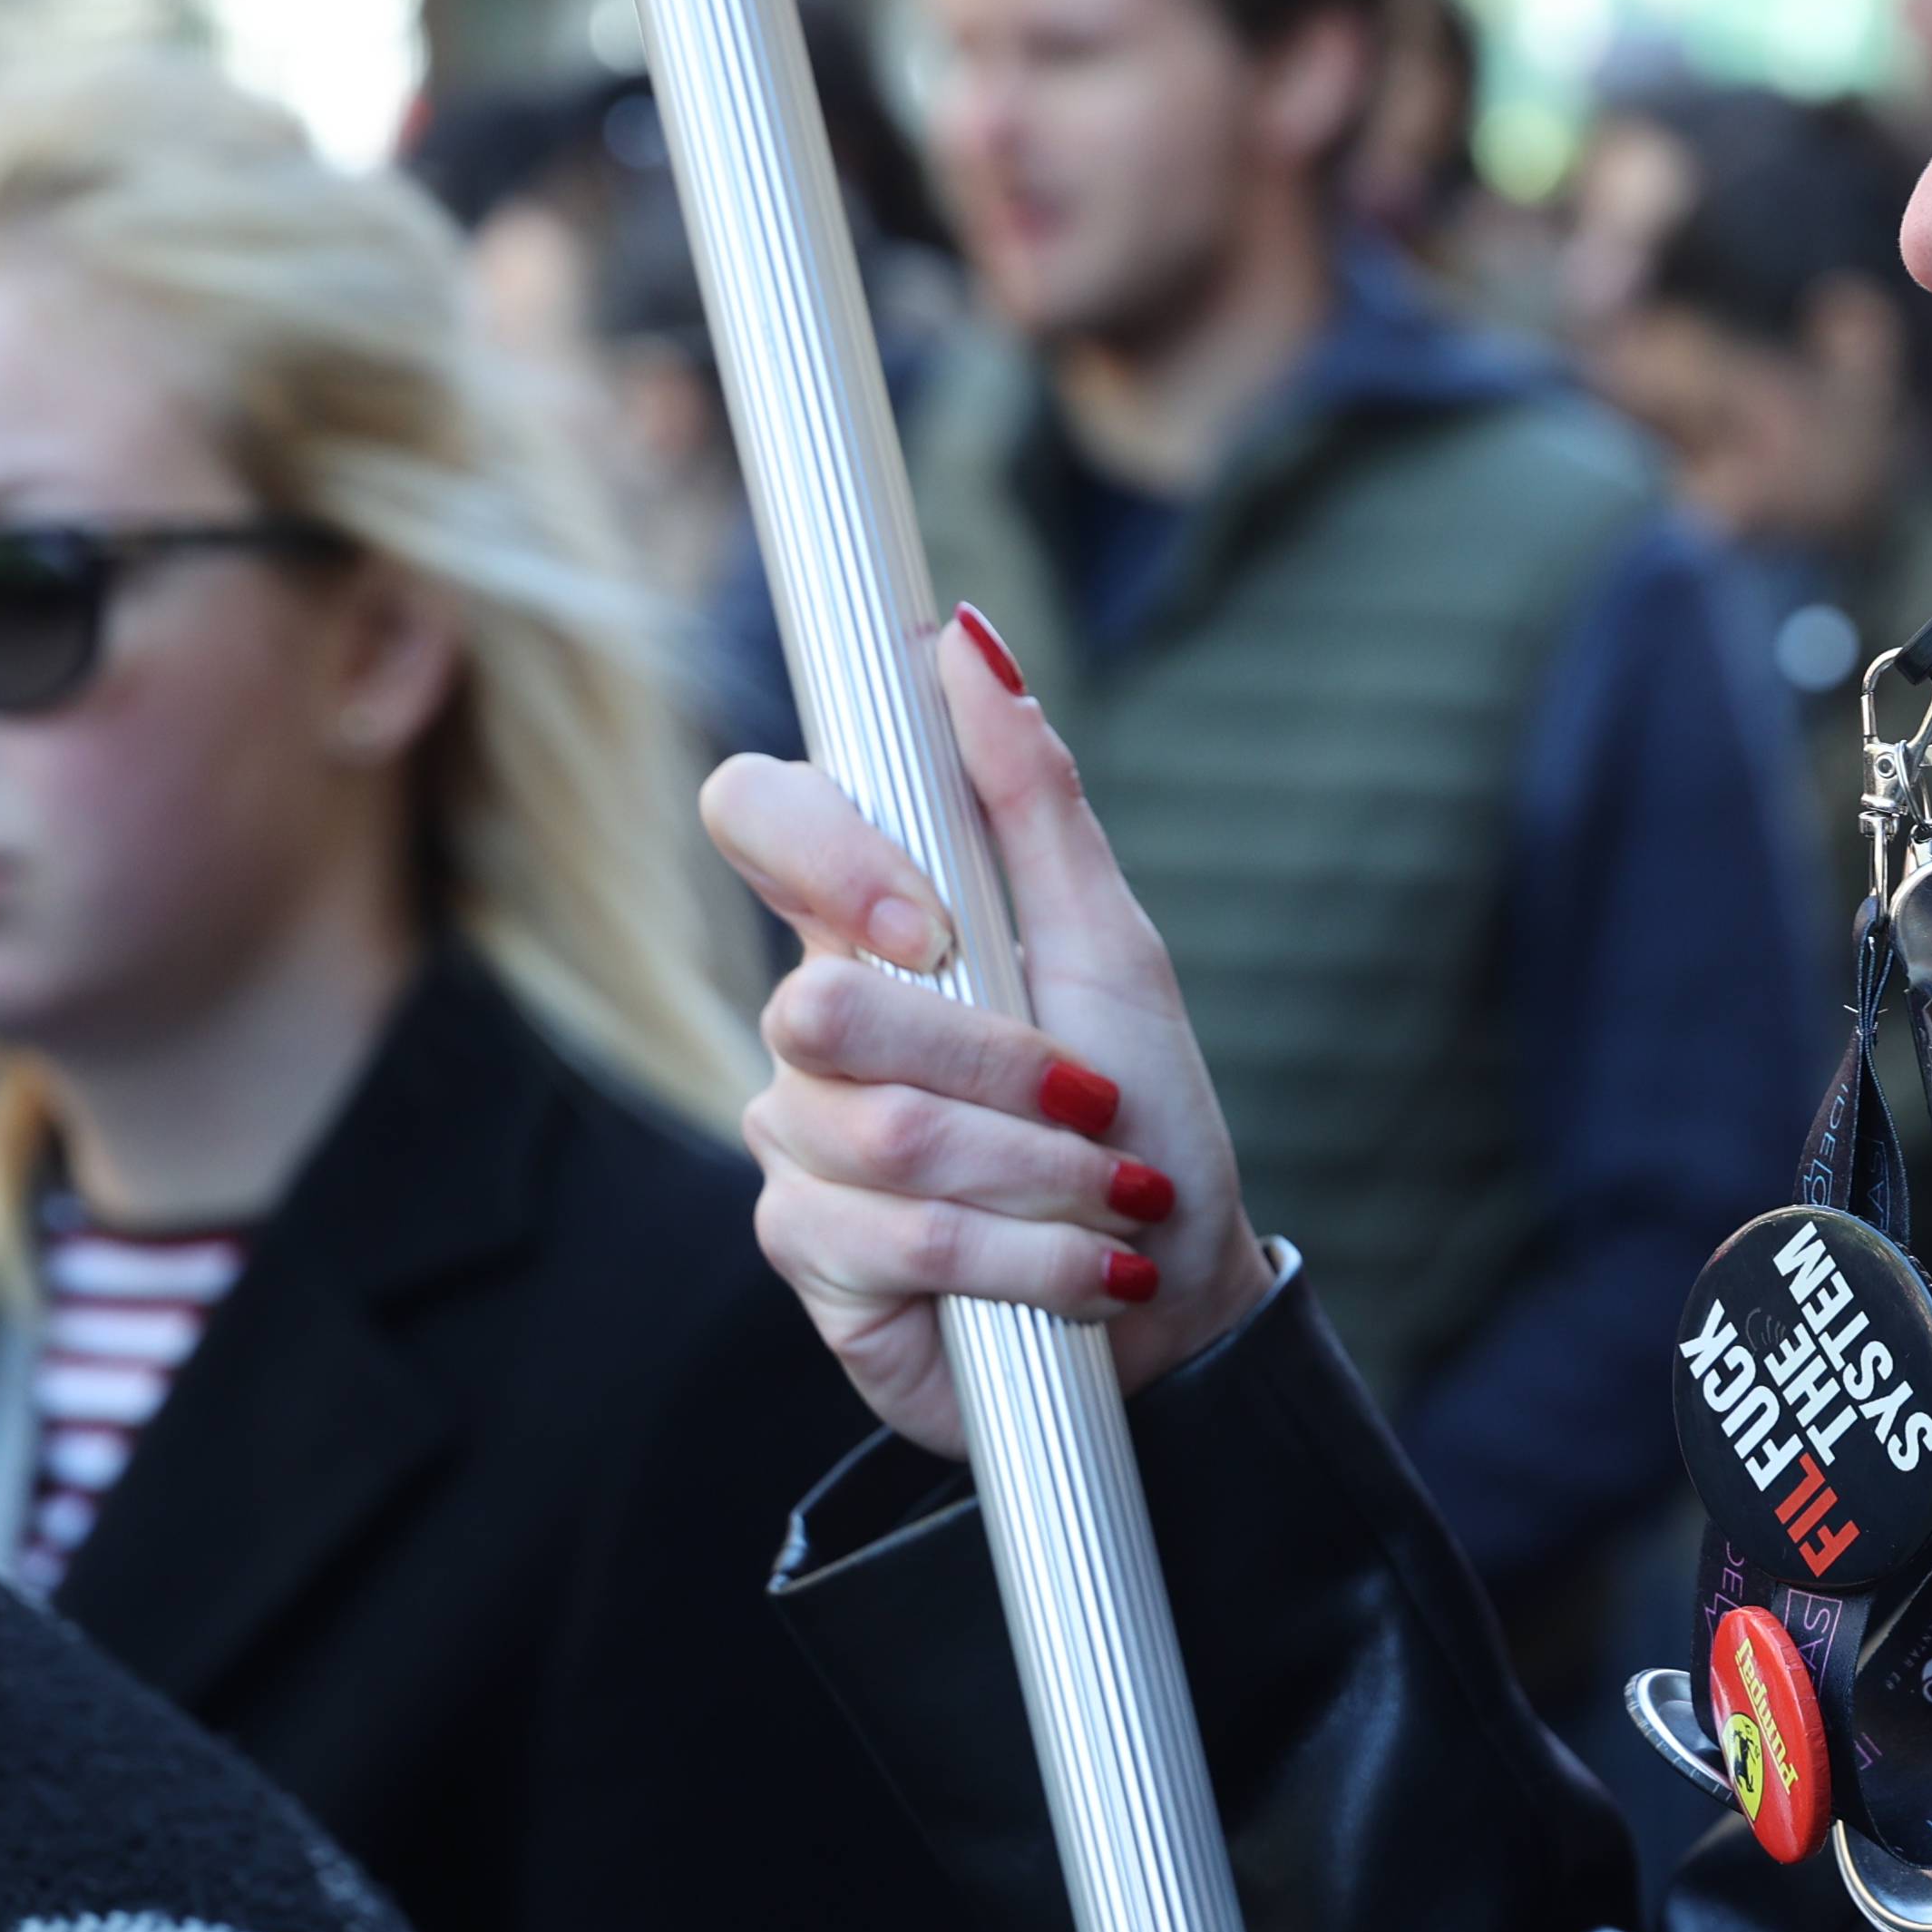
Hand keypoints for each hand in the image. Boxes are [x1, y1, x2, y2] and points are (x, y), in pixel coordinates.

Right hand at [703, 616, 1272, 1454]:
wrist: (1174, 1295)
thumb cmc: (1143, 1108)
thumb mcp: (1110, 940)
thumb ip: (1031, 794)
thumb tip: (966, 637)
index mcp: (871, 921)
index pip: (756, 814)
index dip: (824, 853)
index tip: (931, 921)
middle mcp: (811, 1022)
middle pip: (820, 1003)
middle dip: (998, 1064)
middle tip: (1088, 1100)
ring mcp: (797, 1140)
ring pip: (877, 1132)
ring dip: (1039, 1173)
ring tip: (1106, 1196)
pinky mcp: (812, 1256)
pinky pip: (894, 1238)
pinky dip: (1025, 1257)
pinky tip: (1080, 1273)